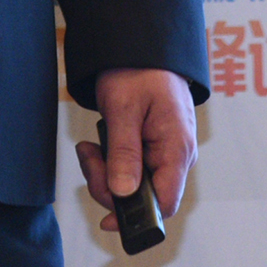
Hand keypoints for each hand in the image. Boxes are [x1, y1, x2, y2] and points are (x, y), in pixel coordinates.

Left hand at [77, 66, 197, 223]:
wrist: (141, 47)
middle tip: (88, 157)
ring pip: (133, 185)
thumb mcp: (124, 110)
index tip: (108, 219)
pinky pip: (130, 170)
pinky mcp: (152, 150)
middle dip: (109, 186)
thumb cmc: (138, 71)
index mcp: (177, 149)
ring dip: (104, 173)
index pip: (165, 203)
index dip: (138, 218)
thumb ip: (124, 153)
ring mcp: (165, 154)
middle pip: (144, 197)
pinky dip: (109, 163)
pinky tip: (97, 145)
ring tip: (89, 147)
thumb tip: (123, 193)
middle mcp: (177, 157)